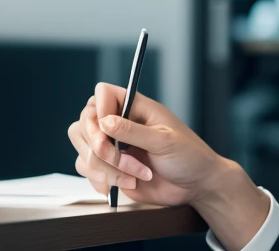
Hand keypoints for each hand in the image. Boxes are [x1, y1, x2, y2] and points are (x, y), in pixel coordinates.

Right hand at [68, 83, 219, 205]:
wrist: (194, 186)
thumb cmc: (189, 156)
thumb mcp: (165, 141)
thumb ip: (134, 131)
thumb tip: (105, 121)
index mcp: (135, 107)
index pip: (103, 93)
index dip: (99, 109)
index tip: (106, 129)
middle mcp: (120, 123)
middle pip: (85, 122)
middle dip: (99, 147)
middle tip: (120, 159)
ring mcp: (112, 145)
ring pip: (84, 149)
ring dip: (105, 168)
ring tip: (135, 176)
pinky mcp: (109, 167)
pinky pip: (87, 169)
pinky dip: (102, 180)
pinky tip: (125, 184)